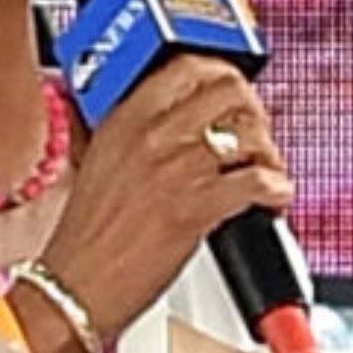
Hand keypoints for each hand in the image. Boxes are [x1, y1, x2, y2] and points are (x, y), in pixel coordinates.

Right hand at [23, 51, 294, 352]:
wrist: (75, 285)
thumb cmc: (89, 237)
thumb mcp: (101, 161)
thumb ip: (136, 132)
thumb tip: (175, 118)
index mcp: (126, 117)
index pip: (189, 67)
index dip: (225, 77)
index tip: (235, 96)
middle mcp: (152, 134)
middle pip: (229, 91)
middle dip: (254, 112)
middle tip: (255, 138)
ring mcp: (175, 169)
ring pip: (250, 134)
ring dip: (269, 155)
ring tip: (265, 175)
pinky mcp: (196, 208)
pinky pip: (258, 182)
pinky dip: (277, 191)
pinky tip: (271, 202)